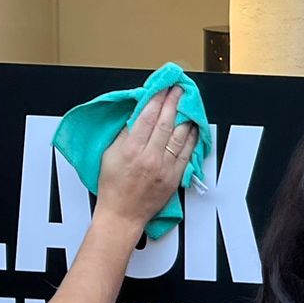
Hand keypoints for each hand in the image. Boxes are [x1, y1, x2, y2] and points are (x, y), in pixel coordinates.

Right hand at [96, 87, 196, 228]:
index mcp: (131, 150)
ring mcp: (164, 168)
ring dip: (185, 116)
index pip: (147, 117)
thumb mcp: (109, 155)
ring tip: (188, 102)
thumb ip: (124, 134)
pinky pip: (187, 153)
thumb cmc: (112, 187)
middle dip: (173, 102)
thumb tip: (138, 115)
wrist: (122, 214)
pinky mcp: (174, 177)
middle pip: (165, 123)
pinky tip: (194, 126)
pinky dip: (192, 137)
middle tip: (178, 89)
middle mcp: (149, 158)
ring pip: (180, 136)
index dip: (157, 99)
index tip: (162, 88)